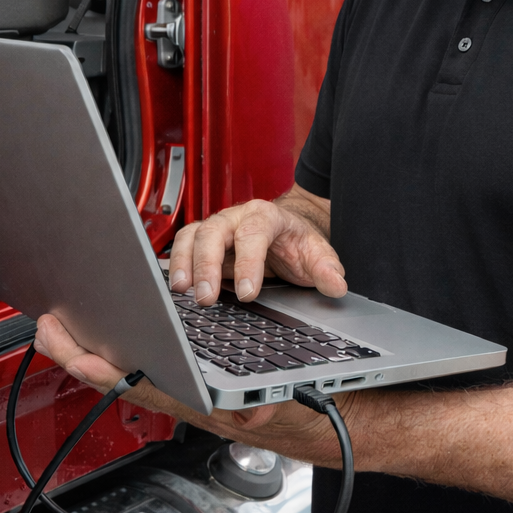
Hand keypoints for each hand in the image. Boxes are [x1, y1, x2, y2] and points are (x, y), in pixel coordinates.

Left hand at [33, 312, 342, 462]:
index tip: (78, 358)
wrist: (312, 421)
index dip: (107, 373)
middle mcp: (184, 398)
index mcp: (202, 401)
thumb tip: (255, 410)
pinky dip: (109, 351)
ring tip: (58, 328)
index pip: (145, 387)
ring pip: (122, 372)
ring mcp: (179, 391)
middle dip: (78, 356)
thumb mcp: (285, 400)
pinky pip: (135, 368)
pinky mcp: (180, 382)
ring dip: (87, 352)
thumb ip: (266, 403)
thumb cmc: (294, 407)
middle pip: (119, 378)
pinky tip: (96, 337)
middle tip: (47, 330)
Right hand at [169, 186, 345, 305]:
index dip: (248, 263)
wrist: (286, 231)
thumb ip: (326, 268)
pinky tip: (177, 286)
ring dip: (184, 262)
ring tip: (183, 290)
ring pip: (192, 236)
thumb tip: (336, 284)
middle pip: (214, 231)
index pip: (253, 234)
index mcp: (266, 215)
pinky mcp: (204, 242)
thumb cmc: (297, 242)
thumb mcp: (317, 253)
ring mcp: (218, 228)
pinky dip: (177, 264)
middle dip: (207, 264)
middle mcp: (236, 217)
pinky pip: (184, 247)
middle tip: (207, 297)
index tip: (249, 293)